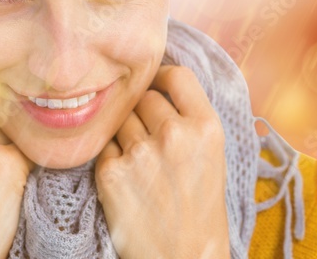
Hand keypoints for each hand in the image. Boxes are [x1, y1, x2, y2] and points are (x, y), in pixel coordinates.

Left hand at [95, 65, 230, 258]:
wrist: (183, 258)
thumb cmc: (201, 209)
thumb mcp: (213, 156)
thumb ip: (190, 119)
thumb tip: (161, 82)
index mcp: (206, 127)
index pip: (177, 76)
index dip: (162, 77)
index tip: (156, 85)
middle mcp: (174, 135)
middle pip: (143, 97)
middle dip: (142, 112)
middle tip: (150, 139)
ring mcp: (140, 153)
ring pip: (119, 120)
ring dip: (124, 135)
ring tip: (141, 165)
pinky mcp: (111, 173)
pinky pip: (103, 147)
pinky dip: (110, 159)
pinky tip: (128, 181)